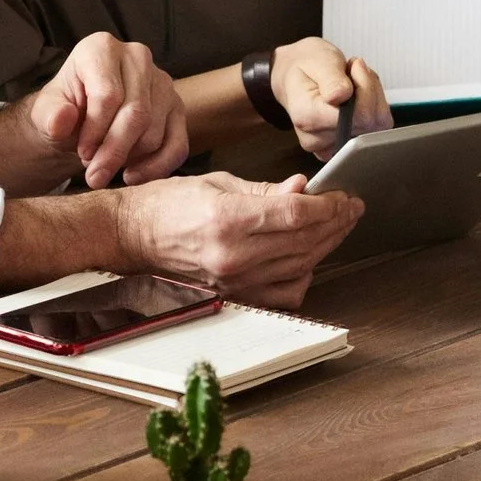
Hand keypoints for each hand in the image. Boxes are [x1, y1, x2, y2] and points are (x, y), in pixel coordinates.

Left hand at [24, 33, 190, 188]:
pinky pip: (177, 145)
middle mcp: (137, 57)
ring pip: (155, 132)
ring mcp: (163, 81)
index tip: (82, 154)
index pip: (108, 95)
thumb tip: (62, 121)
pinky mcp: (177, 107)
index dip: (95, 132)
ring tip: (105, 166)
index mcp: (101, 48)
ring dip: (129, 159)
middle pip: (136, 114)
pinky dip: (157, 168)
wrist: (79, 118)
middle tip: (95, 177)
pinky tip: (132, 176)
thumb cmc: (64, 110)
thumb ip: (50, 116)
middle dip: (114, 152)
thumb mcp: (46, 112)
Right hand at [121, 168, 363, 307]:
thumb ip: (265, 190)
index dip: (329, 205)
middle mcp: (233, 256)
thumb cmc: (166, 206)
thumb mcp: (218, 183)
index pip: (297, 213)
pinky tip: (307, 258)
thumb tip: (303, 189)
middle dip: (336, 223)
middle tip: (350, 208)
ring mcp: (234, 282)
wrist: (130, 237)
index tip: (344, 197)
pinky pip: (285, 294)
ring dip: (326, 245)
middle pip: (306, 241)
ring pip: (301, 266)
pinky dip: (303, 275)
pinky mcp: (233, 297)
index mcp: (228, 220)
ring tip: (335, 227)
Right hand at [271, 38, 391, 156]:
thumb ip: (331, 78)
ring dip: (372, 97)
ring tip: (352, 84)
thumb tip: (342, 96)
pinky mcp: (345, 146)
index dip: (365, 88)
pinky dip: (374, 106)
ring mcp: (331, 146)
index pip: (357, 116)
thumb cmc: (306, 67)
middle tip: (351, 73)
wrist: (296, 76)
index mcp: (306, 117)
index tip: (353, 67)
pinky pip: (377, 127)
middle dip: (368, 90)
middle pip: (369, 121)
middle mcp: (316, 138)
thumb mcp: (317, 60)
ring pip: (376, 123)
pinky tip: (358, 96)